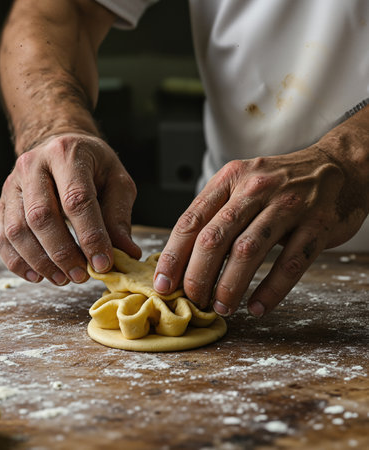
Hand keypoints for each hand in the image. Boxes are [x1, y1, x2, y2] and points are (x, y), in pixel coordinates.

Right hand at [0, 133, 140, 284]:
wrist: (59, 145)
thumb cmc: (93, 166)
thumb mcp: (116, 181)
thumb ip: (119, 216)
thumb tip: (127, 253)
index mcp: (67, 154)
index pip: (77, 200)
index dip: (90, 236)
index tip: (103, 264)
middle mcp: (33, 165)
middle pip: (41, 217)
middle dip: (62, 253)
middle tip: (82, 276)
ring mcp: (12, 184)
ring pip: (17, 230)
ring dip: (40, 262)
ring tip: (64, 279)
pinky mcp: (2, 202)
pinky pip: (1, 237)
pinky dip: (17, 262)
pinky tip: (38, 275)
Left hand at [153, 137, 367, 317]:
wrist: (337, 167)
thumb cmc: (279, 183)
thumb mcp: (241, 184)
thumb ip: (214, 214)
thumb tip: (183, 258)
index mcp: (230, 179)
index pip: (191, 220)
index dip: (173, 256)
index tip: (163, 284)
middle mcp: (255, 189)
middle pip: (214, 238)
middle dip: (197, 275)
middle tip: (192, 299)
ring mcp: (288, 206)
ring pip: (248, 251)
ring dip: (229, 286)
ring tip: (220, 307)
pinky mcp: (317, 225)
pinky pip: (290, 264)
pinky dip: (270, 290)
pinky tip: (257, 307)